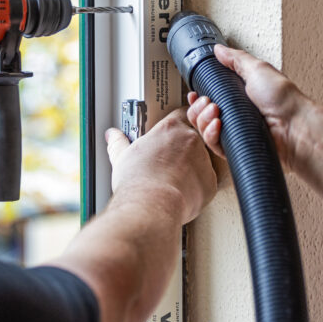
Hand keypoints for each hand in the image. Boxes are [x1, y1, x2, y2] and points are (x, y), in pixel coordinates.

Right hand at [105, 108, 216, 224]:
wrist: (151, 207)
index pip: (182, 114)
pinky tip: (181, 192)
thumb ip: (119, 142)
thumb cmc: (137, 183)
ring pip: (202, 160)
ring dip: (192, 167)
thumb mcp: (121, 157)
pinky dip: (197, 186)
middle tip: (170, 161)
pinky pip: (206, 181)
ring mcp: (203, 160)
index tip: (173, 132)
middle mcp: (190, 140)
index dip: (179, 123)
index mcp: (170, 128)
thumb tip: (112, 136)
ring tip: (172, 180)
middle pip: (194, 137)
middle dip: (185, 148)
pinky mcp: (210, 182)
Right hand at [186, 44, 315, 172]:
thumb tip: (219, 50)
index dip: (199, 97)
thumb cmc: (284, 100)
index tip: (195, 94)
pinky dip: (210, 135)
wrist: (295, 127)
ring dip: (203, 119)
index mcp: (240, 96)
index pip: (210, 97)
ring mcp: (236, 132)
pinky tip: (217, 126)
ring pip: (204, 130)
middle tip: (207, 102)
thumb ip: (236, 59)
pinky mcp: (236, 148)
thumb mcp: (258, 70)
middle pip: (202, 114)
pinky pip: (214, 145)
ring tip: (215, 112)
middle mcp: (236, 114)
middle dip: (198, 108)